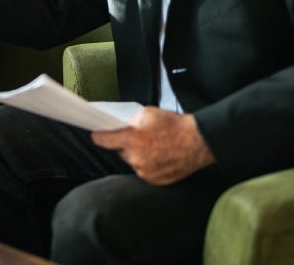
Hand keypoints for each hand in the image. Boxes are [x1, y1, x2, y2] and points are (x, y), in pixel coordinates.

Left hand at [91, 107, 214, 184]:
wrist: (198, 142)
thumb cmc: (173, 125)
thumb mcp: (147, 114)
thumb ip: (129, 122)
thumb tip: (118, 126)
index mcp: (131, 140)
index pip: (103, 140)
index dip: (98, 136)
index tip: (95, 135)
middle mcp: (135, 159)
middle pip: (120, 152)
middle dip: (125, 145)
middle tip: (138, 138)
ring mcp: (145, 172)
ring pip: (132, 162)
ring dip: (137, 156)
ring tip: (153, 147)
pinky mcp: (154, 180)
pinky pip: (144, 172)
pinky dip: (148, 165)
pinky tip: (159, 157)